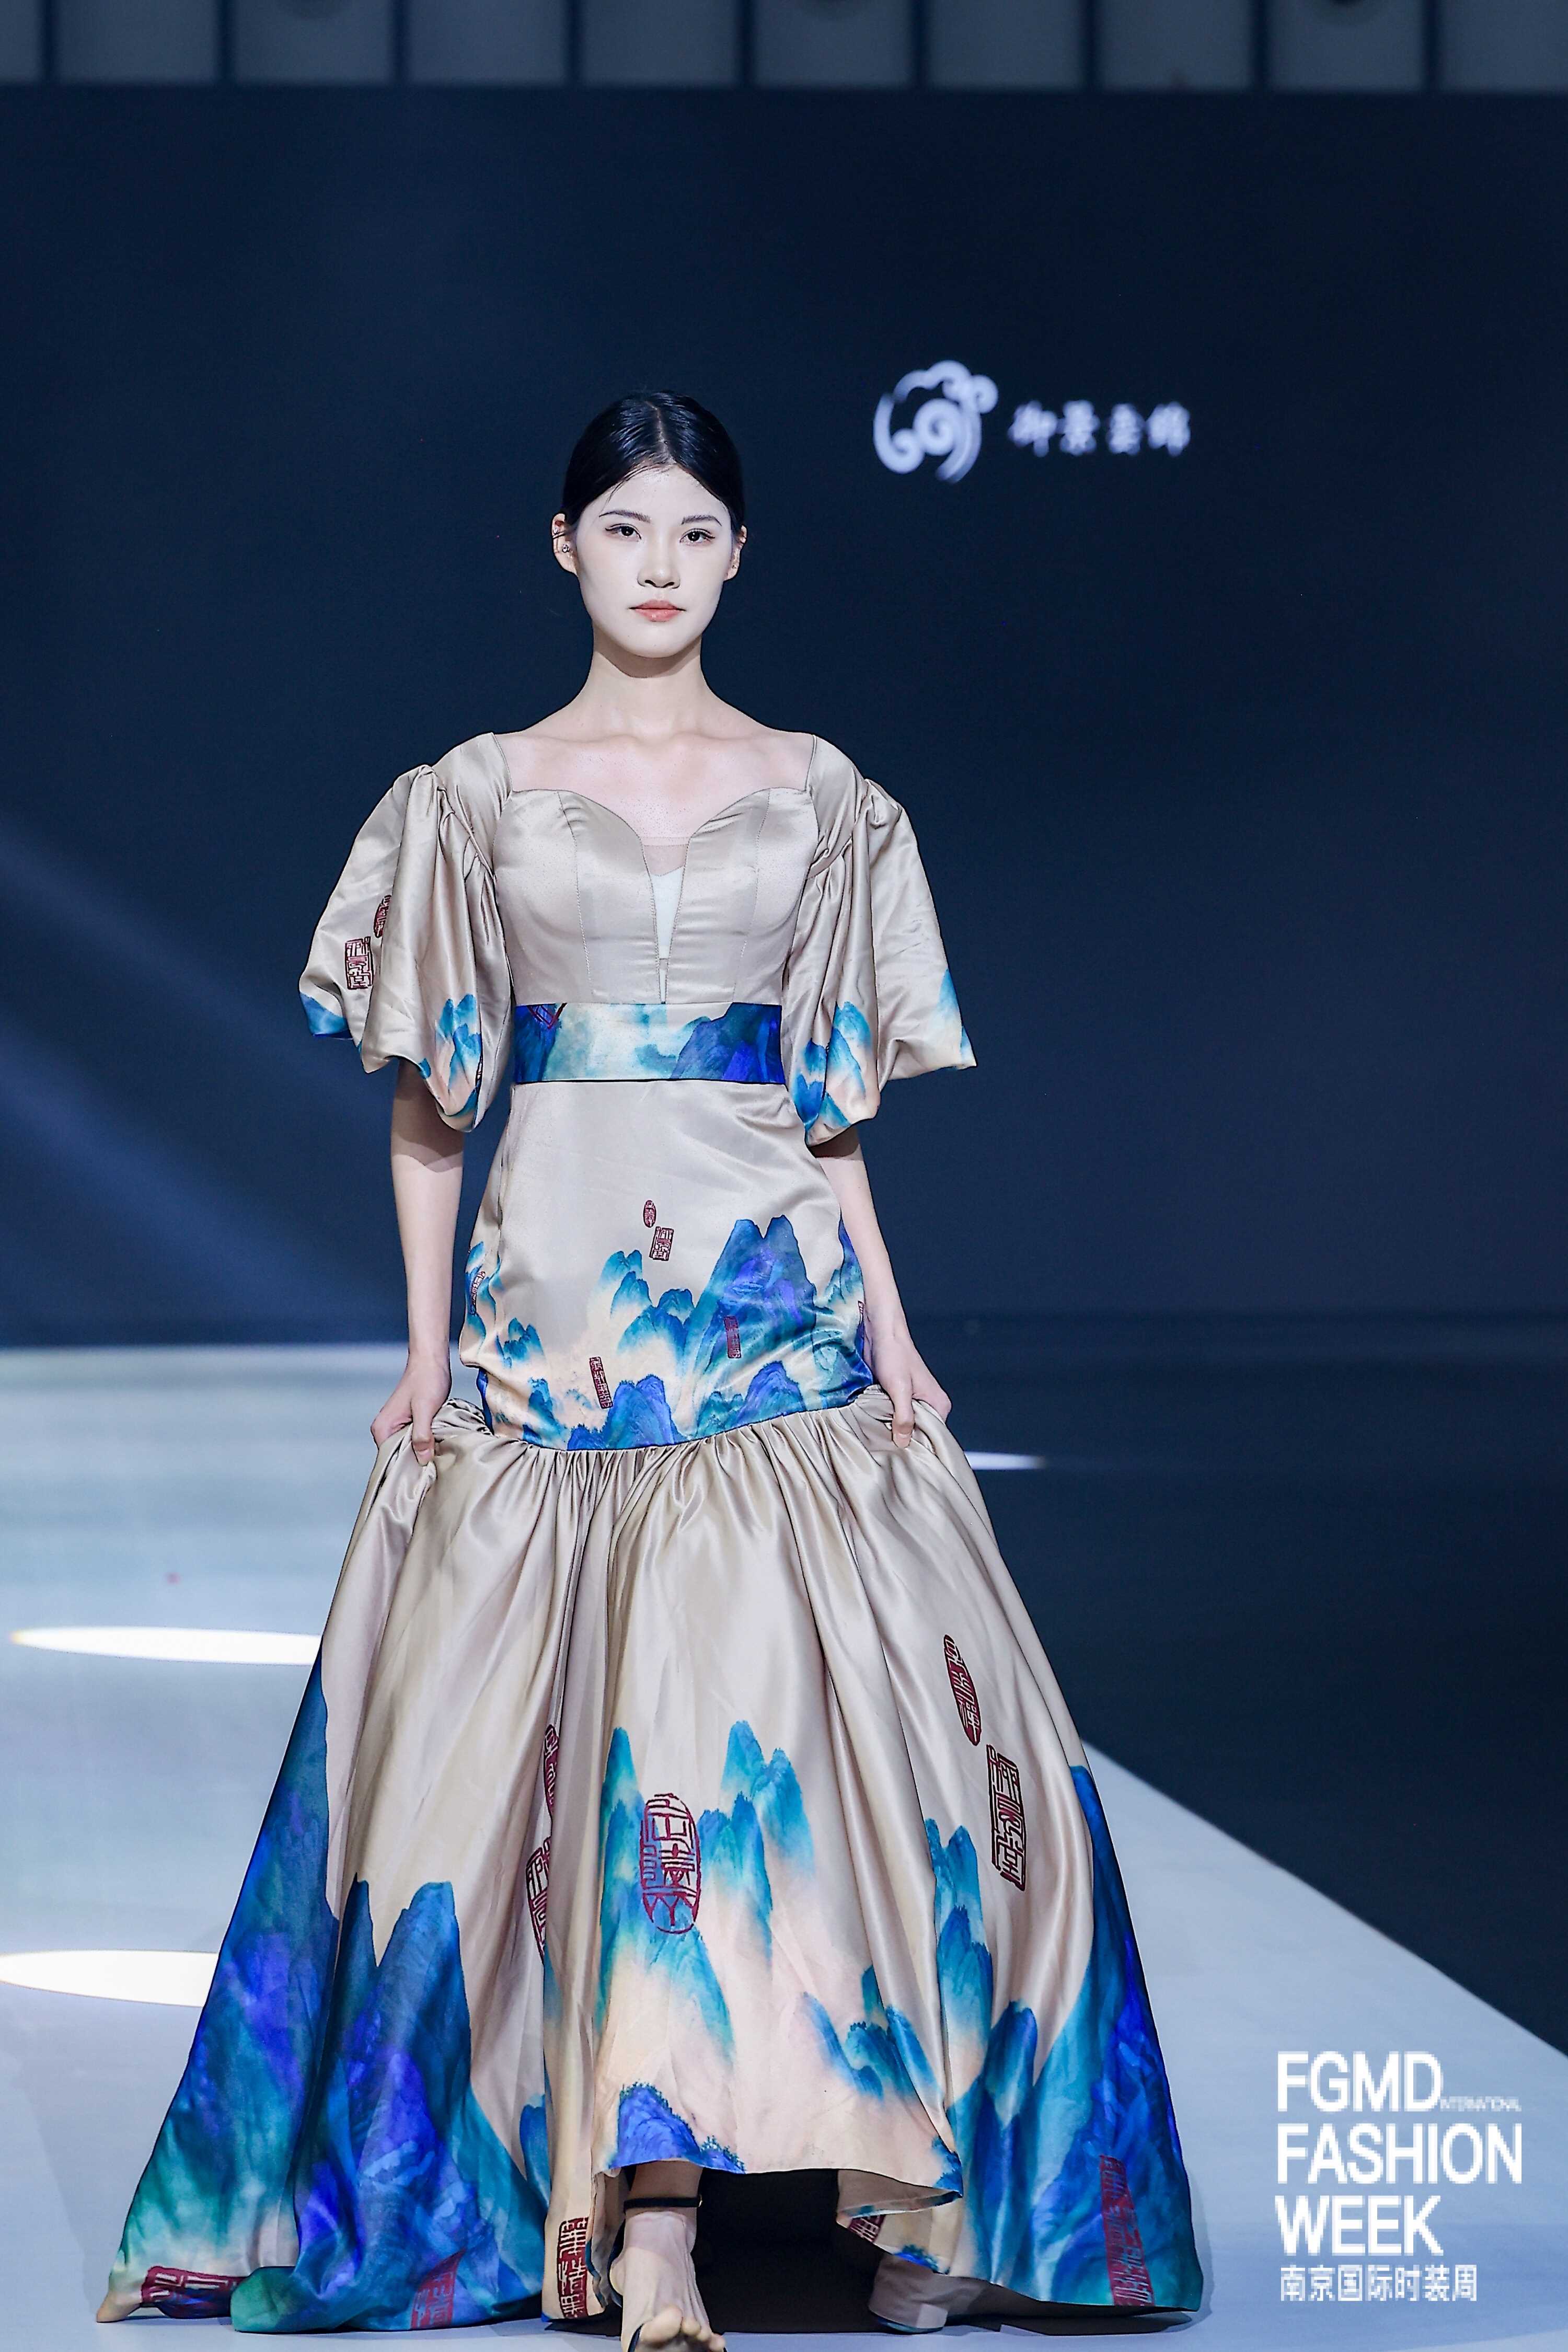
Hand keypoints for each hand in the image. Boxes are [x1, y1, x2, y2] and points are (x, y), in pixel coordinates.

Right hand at [371, 1349, 451, 1465]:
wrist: (431, 1361)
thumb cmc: (426, 1380)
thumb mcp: (425, 1409)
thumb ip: (422, 1435)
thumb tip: (423, 1459)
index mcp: (383, 1429)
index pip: (390, 1461)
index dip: (408, 1469)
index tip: (425, 1475)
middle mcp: (385, 1430)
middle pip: (400, 1457)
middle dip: (417, 1462)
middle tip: (436, 1466)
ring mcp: (396, 1427)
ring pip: (409, 1450)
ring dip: (423, 1453)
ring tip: (438, 1456)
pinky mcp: (408, 1424)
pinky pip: (415, 1441)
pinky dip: (426, 1444)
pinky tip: (437, 1446)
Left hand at [864, 1310, 950, 1448]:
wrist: (879, 1332)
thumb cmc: (894, 1354)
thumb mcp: (899, 1389)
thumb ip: (904, 1416)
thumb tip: (904, 1443)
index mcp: (937, 1404)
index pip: (932, 1437)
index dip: (917, 1448)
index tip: (900, 1459)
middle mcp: (927, 1405)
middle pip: (916, 1434)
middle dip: (901, 1441)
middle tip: (884, 1452)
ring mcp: (910, 1402)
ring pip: (901, 1426)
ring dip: (889, 1432)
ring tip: (876, 1442)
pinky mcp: (895, 1398)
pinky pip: (891, 1417)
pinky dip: (882, 1422)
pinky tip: (871, 1428)